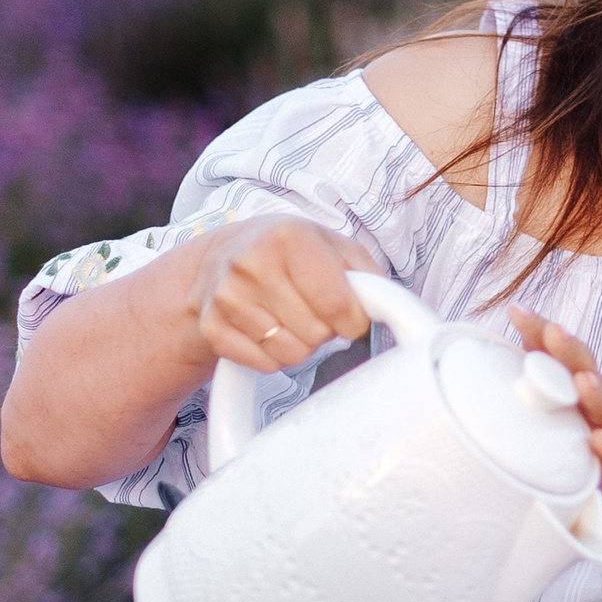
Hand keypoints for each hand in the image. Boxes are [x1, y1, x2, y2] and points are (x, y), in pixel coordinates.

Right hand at [186, 215, 380, 372]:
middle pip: (317, 334)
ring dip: (300, 343)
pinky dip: (272, 356)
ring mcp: (228, 297)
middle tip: (311, 309)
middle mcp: (253, 263)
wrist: (220, 258)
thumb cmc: (289, 253)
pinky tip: (266, 329)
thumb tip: (388, 308)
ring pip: (291, 355)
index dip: (354, 320)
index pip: (339, 306)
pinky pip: (264, 364)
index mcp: (290, 237)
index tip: (350, 313)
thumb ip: (367, 274)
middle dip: (324, 329)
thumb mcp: (333, 246)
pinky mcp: (212, 328)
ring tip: (289, 317)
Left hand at [509, 306, 601, 520]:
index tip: (516, 310)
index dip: (539, 330)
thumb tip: (482, 367)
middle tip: (552, 330)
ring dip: (594, 392)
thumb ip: (532, 387)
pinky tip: (600, 440)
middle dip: (568, 348)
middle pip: (583, 367)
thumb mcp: (561, 409)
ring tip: (584, 379)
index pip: (557, 352)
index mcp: (574, 385)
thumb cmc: (589, 434)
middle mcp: (594, 400)